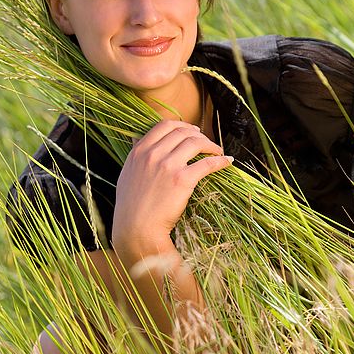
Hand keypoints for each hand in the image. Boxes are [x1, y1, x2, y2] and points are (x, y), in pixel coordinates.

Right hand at [111, 120, 232, 251]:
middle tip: (207, 142)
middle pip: (182, 132)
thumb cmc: (131, 207)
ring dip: (210, 144)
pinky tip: (226, 162)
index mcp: (140, 151)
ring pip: (195, 143)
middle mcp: (153, 154)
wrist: (136, 228)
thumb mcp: (127, 174)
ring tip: (217, 151)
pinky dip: (220, 160)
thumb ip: (135, 156)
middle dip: (199, 134)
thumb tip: (137, 140)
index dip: (182, 125)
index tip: (193, 130)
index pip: (164, 125)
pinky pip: (207, 163)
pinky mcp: (182, 180)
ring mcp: (168, 166)